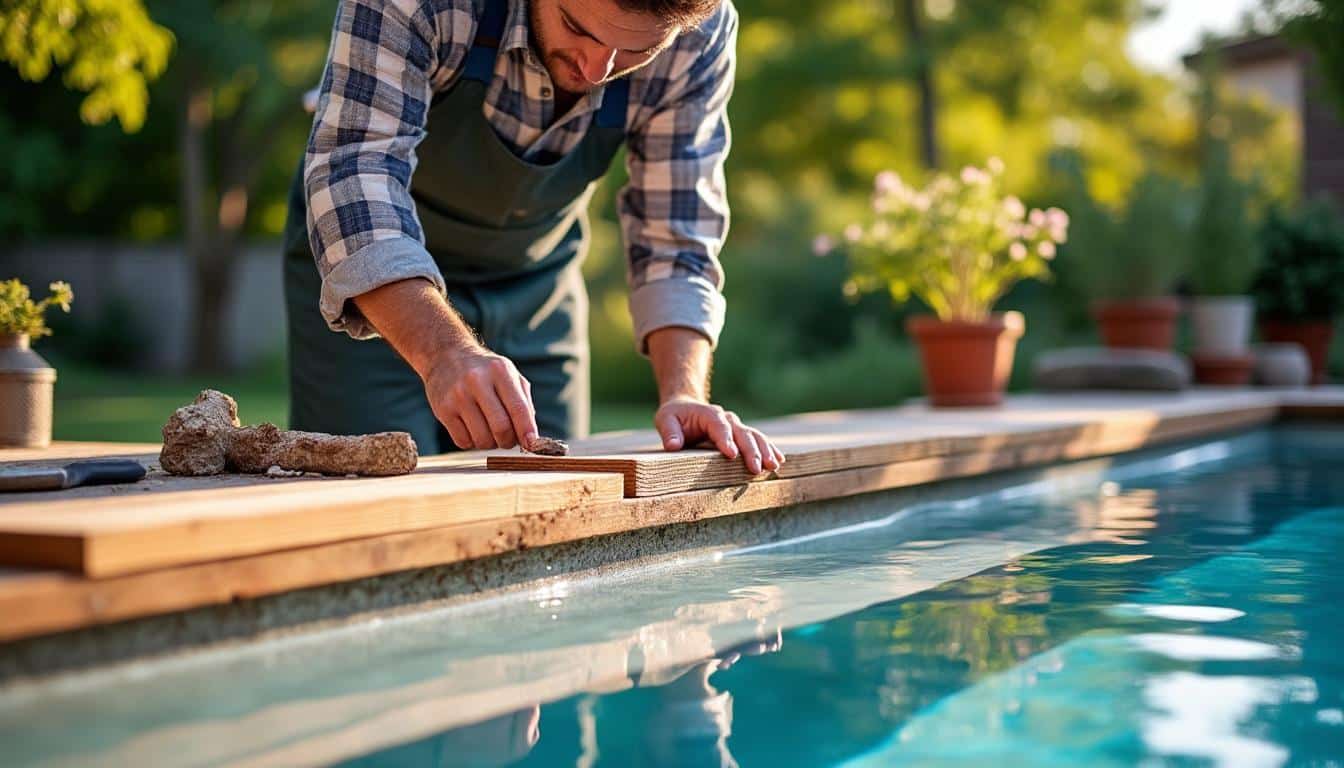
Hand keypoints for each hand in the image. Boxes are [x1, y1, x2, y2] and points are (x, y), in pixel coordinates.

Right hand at [425, 349, 537, 449]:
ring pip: (482, 439)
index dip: (527, 431)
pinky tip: (472, 429)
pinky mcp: (443, 409)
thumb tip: (531, 438)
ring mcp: (458, 396)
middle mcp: (477, 381)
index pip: (518, 408)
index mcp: (500, 371)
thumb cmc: (485, 371)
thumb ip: (524, 402)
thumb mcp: (509, 375)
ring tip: (489, 431)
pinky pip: (463, 441)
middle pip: (501, 428)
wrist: (445, 356)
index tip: (531, 445)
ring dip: (490, 444)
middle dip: (509, 441)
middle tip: (508, 440)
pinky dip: (472, 442)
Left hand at [654, 397, 784, 474]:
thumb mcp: (666, 420)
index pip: (719, 427)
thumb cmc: (674, 416)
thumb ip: (669, 432)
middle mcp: (727, 419)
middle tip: (756, 468)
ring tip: (773, 466)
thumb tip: (673, 446)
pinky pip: (759, 441)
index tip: (731, 455)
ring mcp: (737, 427)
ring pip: (755, 437)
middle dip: (751, 451)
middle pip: (742, 433)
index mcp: (709, 414)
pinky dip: (769, 450)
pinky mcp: (742, 435)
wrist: (686, 408)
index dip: (726, 440)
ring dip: (765, 451)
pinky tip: (779, 462)